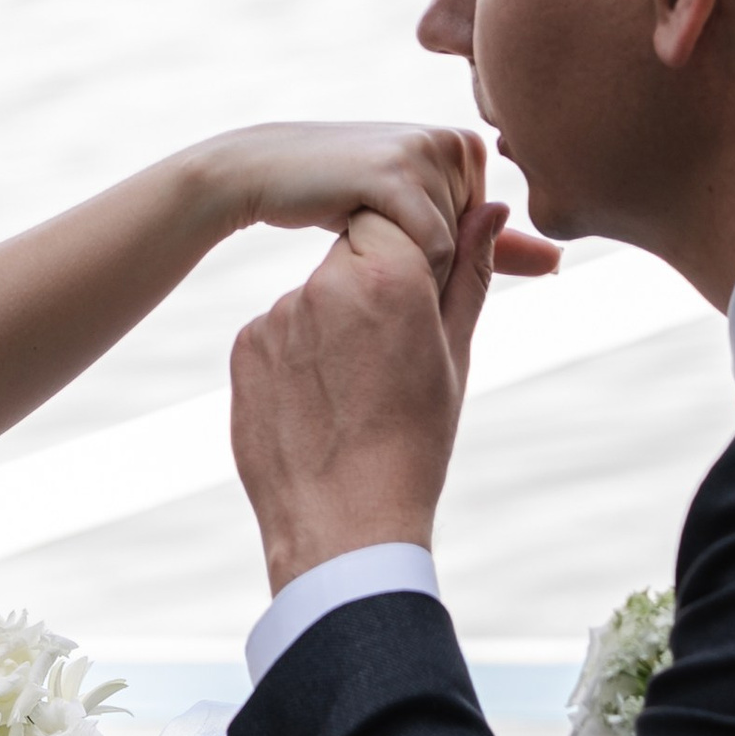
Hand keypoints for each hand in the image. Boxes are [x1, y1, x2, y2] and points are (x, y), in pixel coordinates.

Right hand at [212, 122, 560, 279]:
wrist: (262, 171)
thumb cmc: (339, 195)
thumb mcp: (420, 215)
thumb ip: (491, 245)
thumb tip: (559, 263)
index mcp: (468, 146)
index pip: (484, 239)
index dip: (437, 252)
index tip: (391, 220)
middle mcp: (457, 142)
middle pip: (471, 246)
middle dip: (421, 255)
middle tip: (369, 218)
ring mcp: (429, 154)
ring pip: (453, 253)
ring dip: (403, 257)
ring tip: (358, 215)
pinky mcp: (399, 173)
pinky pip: (433, 249)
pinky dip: (397, 258)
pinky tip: (350, 219)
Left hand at [232, 197, 502, 589]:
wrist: (344, 528)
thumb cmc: (414, 445)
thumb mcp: (455, 356)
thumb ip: (468, 273)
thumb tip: (490, 207)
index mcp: (389, 276)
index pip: (395, 218)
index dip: (410, 253)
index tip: (420, 295)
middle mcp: (323, 284)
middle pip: (352, 253)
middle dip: (374, 286)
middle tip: (391, 351)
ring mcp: (276, 318)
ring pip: (314, 296)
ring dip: (335, 323)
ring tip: (357, 391)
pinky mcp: (244, 350)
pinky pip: (278, 333)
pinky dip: (298, 357)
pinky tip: (321, 406)